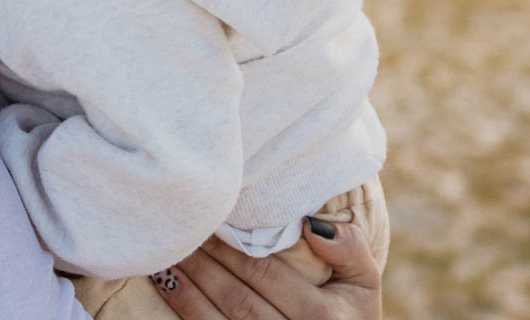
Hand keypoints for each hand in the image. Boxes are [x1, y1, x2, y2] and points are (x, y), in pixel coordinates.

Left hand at [162, 220, 381, 319]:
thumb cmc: (349, 316)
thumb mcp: (364, 285)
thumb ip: (350, 249)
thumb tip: (310, 224)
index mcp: (326, 319)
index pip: (268, 274)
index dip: (232, 248)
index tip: (207, 219)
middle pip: (239, 298)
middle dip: (205, 264)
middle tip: (180, 232)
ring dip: (189, 289)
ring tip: (166, 258)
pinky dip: (189, 313)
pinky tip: (170, 288)